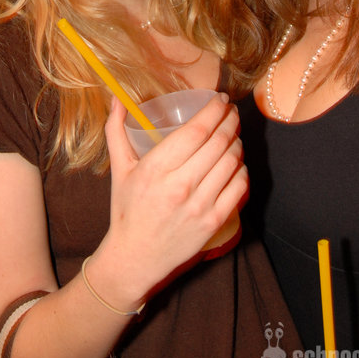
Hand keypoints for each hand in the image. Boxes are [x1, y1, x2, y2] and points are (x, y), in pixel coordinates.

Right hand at [93, 92, 247, 306]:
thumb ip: (116, 130)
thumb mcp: (119, 169)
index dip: (214, 110)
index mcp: (156, 168)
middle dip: (230, 120)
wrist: (134, 258)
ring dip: (237, 142)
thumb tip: (116, 99)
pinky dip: (242, 169)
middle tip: (231, 112)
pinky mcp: (213, 222)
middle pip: (219, 142)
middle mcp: (180, 185)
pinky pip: (239, 187)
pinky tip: (236, 162)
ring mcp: (199, 205)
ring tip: (234, 134)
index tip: (221, 99)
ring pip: (232, 161)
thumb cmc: (127, 210)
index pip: (196, 130)